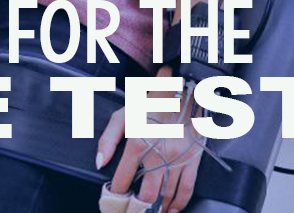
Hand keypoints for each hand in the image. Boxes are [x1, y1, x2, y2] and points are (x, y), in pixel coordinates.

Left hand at [97, 93, 202, 212]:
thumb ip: (108, 139)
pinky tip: (171, 210)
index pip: (124, 178)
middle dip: (138, 208)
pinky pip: (187, 188)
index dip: (117, 192)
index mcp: (138, 143)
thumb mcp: (122, 115)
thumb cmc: (148, 104)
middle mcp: (158, 154)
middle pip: (149, 194)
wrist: (181, 92)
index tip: (113, 198)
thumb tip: (99, 163)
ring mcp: (178, 159)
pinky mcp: (193, 160)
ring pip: (168, 195)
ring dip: (158, 209)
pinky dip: (179, 203)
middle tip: (131, 212)